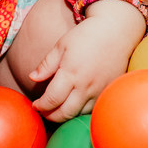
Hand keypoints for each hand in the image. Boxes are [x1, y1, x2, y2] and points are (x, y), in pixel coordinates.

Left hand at [29, 0, 145, 121]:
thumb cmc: (86, 35)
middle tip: (44, 111)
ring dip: (66, 115)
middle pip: (65, 113)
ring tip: (57, 109)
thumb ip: (46, 64)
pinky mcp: (108, 92)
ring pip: (79, 114)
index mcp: (71, 73)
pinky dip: (80, 110)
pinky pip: (92, 108)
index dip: (41, 106)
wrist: (115, 32)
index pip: (52, 99)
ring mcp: (99, 91)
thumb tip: (32, 78)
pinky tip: (74, 104)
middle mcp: (85, 86)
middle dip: (51, 116)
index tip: (35, 105)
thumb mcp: (61, 45)